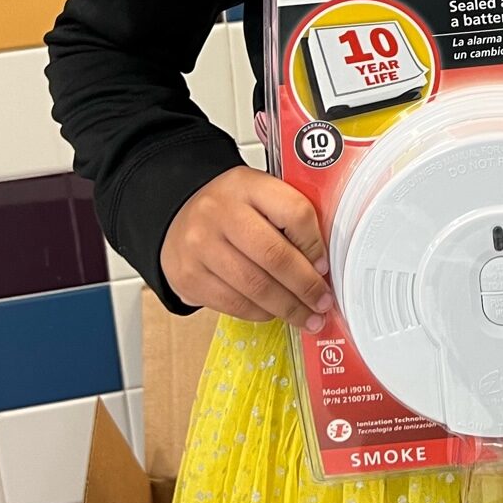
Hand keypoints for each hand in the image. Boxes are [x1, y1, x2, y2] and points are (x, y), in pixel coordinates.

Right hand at [161, 166, 332, 327]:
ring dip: (288, 307)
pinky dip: (261, 313)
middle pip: (275, 256)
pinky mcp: (190, 277)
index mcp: (246, 185)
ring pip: (256, 287)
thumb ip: (289, 218)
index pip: (294, 212)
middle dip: (306, 286)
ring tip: (307, 317)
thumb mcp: (259, 194)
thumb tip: (321, 264)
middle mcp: (219, 213)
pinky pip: (234, 304)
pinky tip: (275, 312)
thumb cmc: (229, 208)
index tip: (325, 266)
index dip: (315, 245)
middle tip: (322, 302)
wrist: (177, 215)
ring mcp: (200, 246)